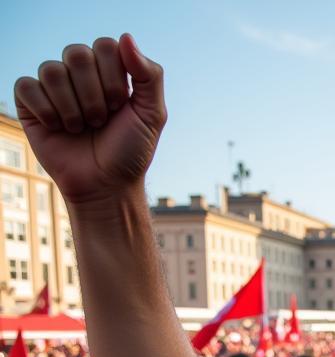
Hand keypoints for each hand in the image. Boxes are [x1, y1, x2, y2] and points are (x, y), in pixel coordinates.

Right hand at [14, 35, 165, 205]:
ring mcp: (54, 86)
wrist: (107, 185)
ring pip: (52, 70)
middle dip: (95, 95)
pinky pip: (27, 86)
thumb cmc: (130, 151)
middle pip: (77, 53)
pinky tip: (58, 128)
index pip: (104, 46)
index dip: (114, 79)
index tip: (121, 107)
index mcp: (108, 70)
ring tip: (82, 128)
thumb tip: (126, 37)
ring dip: (73, 108)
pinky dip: (47, 111)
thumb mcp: (152, 115)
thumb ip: (149, 75)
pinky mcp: (30, 102)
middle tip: (101, 121)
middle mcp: (79, 73)